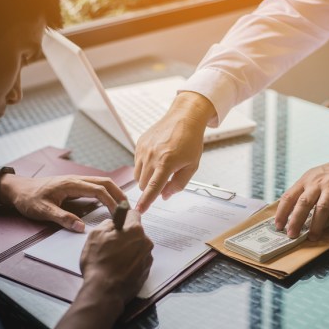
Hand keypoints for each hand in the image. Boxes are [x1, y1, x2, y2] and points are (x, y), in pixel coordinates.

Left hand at [0, 175, 125, 231]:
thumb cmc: (29, 199)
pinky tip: (110, 202)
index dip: (112, 202)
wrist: (17, 189)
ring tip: (123, 206)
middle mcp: (77, 179)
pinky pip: (96, 185)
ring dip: (115, 192)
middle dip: (119, 194)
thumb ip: (63, 218)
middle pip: (105, 182)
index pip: (99, 190)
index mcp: (71, 184)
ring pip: (102, 182)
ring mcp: (77, 180)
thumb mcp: (43, 211)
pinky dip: (107, 192)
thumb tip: (82, 228)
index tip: (119, 214)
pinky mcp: (75, 184)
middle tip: (128, 209)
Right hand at [80, 209, 153, 304]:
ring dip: (129, 250)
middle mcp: (146, 242)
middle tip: (111, 245)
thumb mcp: (95, 235)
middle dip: (126, 236)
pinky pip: (139, 261)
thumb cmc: (98, 262)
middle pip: (136, 232)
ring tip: (113, 260)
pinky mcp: (146, 271)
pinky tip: (119, 269)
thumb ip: (107, 223)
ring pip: (138, 247)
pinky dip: (131, 263)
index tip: (118, 223)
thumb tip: (113, 223)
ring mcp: (147, 258)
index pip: (133, 214)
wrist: (104, 291)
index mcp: (135, 230)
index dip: (124, 217)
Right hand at [134, 91, 215, 212]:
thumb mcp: (191, 166)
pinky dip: (145, 166)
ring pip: (137, 175)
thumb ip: (178, 184)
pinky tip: (157, 157)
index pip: (152, 188)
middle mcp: (152, 156)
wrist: (184, 118)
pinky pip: (137, 163)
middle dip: (151, 188)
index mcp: (166, 163)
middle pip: (143, 184)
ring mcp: (143, 149)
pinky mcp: (139, 144)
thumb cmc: (190, 141)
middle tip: (165, 179)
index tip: (139, 210)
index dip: (145, 201)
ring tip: (161, 167)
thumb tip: (165, 196)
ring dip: (146, 178)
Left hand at [275, 153, 328, 240]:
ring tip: (313, 237)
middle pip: (303, 203)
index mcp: (305, 181)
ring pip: (321, 208)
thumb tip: (288, 213)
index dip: (281, 212)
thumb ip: (301, 193)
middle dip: (296, 221)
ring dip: (316, 225)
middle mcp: (317, 184)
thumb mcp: (312, 179)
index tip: (278, 226)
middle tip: (292, 235)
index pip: (289, 197)